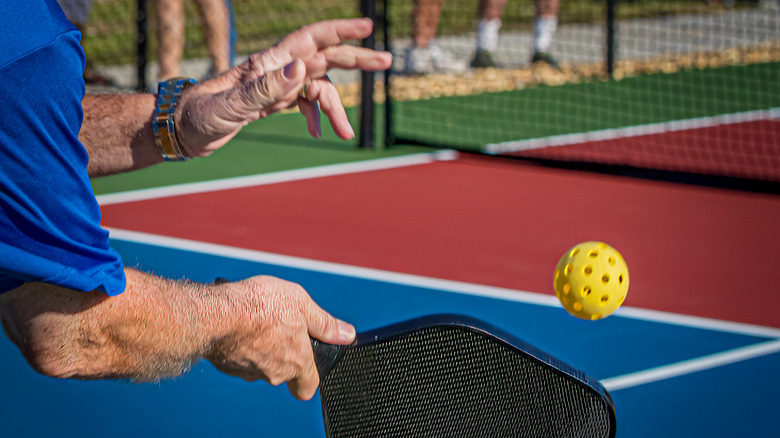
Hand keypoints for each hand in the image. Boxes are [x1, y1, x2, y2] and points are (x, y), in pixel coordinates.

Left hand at [174, 18, 391, 157]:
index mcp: (268, 64)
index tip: (368, 28)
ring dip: (335, 108)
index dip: (340, 31)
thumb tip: (300, 69)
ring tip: (346, 134)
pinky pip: (304, 103)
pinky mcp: (271, 102)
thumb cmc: (200, 115)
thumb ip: (265, 89)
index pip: (311, 40)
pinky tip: (319, 134)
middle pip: (324, 58)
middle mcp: (276, 69)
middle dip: (357, 59)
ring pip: (317, 87)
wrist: (181, 130)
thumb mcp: (231, 106)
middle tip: (387, 61)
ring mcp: (275, 85)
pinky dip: (316, 116)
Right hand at [205, 275, 355, 399]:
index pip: (309, 386)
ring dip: (261, 346)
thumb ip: (325, 323)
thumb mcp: (302, 304)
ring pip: (261, 364)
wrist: (216, 314)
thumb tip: (347, 334)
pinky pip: (240, 358)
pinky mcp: (228, 367)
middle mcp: (275, 373)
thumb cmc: (259, 306)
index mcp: (297, 360)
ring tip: (257, 319)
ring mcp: (250, 372)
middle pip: (284, 370)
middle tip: (278, 325)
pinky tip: (239, 325)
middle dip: (283, 350)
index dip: (310, 376)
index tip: (309, 362)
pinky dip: (241, 345)